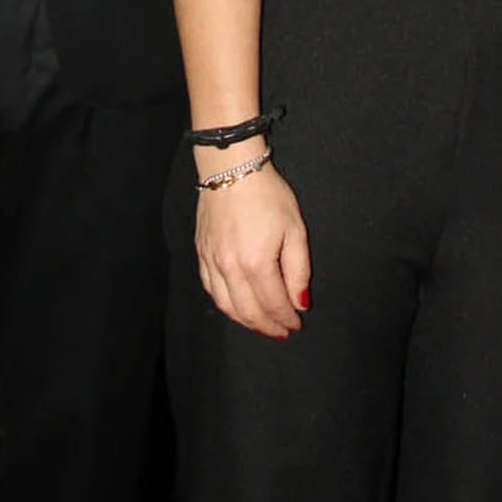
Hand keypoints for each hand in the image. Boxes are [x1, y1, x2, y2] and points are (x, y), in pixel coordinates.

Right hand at [195, 163, 311, 339]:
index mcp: (256, 263)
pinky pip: (210, 289)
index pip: (273, 304)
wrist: (231, 169)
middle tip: (282, 332)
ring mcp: (211, 262)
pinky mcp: (201, 254)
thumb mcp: (295, 229)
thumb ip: (298, 271)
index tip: (297, 324)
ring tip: (262, 325)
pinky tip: (237, 307)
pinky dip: (225, 305)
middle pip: (249, 312)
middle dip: (268, 326)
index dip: (286, 319)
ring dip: (246, 321)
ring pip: (227, 306)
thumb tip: (300, 302)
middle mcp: (230, 268)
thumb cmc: (267, 195)